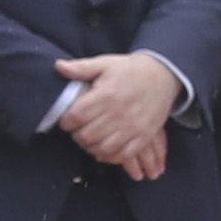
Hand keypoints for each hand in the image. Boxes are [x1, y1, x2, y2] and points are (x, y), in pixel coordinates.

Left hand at [54, 52, 183, 179]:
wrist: (163, 76)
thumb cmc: (130, 70)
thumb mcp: (105, 63)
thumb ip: (81, 68)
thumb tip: (58, 66)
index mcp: (107, 94)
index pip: (76, 116)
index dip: (66, 122)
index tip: (67, 121)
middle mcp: (119, 113)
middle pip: (87, 136)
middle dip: (77, 135)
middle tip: (77, 130)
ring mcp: (133, 127)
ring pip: (102, 149)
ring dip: (91, 147)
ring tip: (89, 140)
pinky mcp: (144, 136)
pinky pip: (123, 155)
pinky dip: (110, 156)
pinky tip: (104, 149)